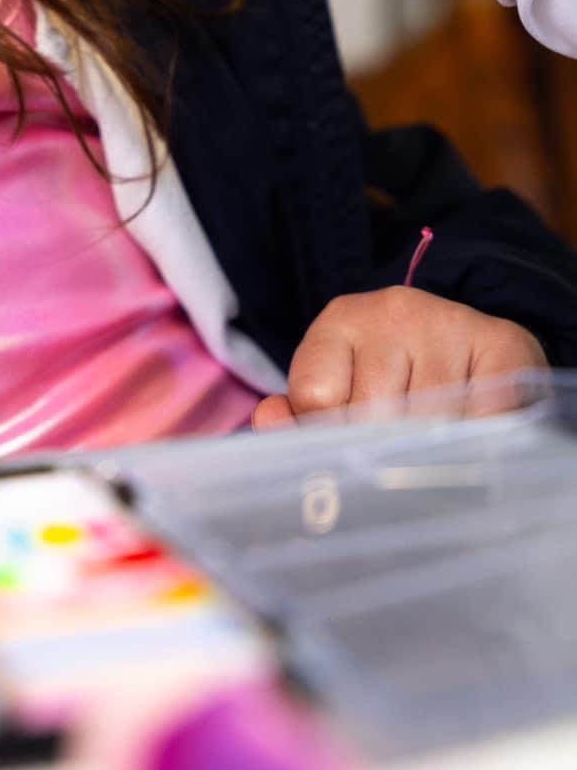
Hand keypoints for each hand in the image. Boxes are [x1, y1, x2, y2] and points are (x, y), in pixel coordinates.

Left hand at [252, 286, 546, 429]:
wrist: (471, 344)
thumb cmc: (395, 379)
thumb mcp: (341, 390)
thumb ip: (298, 415)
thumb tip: (269, 419)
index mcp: (341, 320)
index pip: (316, 396)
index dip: (329, 435)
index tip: (347, 444)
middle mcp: (392, 310)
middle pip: (371, 414)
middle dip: (380, 451)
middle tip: (395, 459)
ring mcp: (448, 323)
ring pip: (426, 422)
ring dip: (430, 452)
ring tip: (434, 447)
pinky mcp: (500, 344)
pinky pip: (482, 419)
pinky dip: (476, 445)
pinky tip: (471, 442)